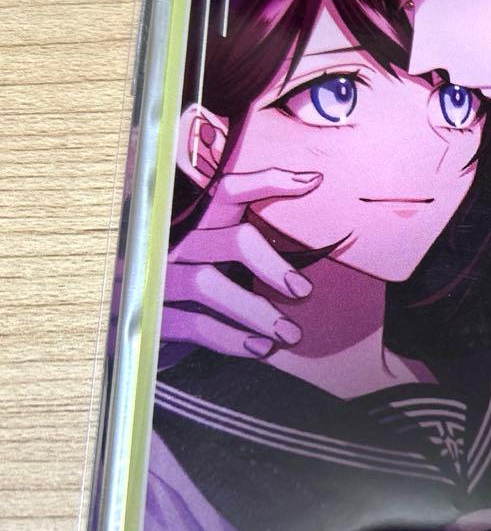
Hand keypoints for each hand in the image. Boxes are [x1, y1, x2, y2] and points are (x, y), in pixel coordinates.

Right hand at [160, 167, 321, 357]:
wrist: (137, 332)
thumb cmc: (190, 292)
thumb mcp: (215, 262)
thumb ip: (245, 249)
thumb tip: (305, 252)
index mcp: (197, 223)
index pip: (229, 190)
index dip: (268, 182)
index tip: (313, 182)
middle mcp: (176, 242)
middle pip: (231, 239)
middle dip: (272, 265)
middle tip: (302, 291)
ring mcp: (157, 277)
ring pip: (206, 284)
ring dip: (255, 310)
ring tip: (289, 333)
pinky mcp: (147, 314)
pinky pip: (192, 323)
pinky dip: (230, 338)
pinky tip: (259, 348)